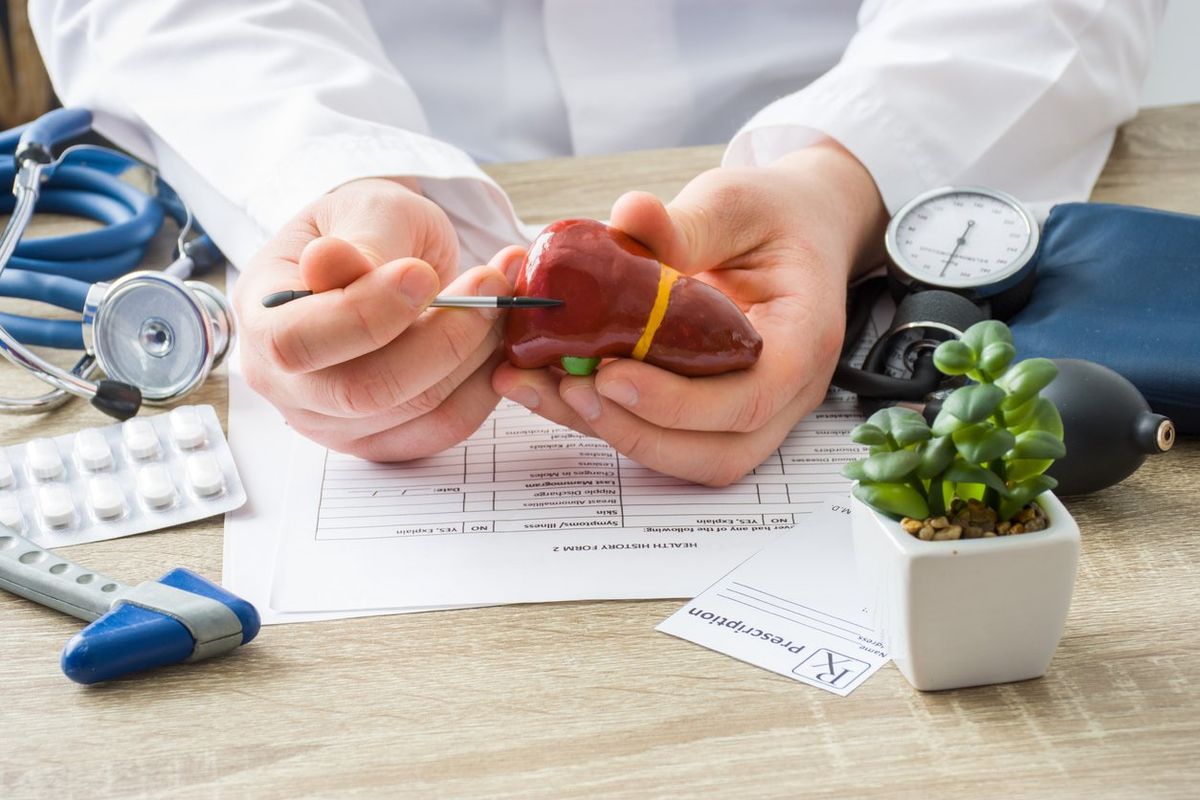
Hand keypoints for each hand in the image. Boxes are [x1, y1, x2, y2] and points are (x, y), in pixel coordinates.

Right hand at [234, 177, 522, 459]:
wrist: (385, 257)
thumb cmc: (365, 230)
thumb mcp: (362, 211)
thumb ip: (358, 241)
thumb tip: (329, 263)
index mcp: (261, 317)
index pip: (297, 343)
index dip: (366, 315)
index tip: (423, 273)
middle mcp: (285, 384)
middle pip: (364, 392)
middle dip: (442, 339)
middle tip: (490, 284)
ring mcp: (333, 422)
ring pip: (416, 410)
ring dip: (476, 353)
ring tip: (500, 297)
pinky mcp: (383, 441)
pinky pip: (445, 428)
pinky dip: (484, 383)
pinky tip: (496, 338)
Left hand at [492, 141, 886, 484]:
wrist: (798, 229)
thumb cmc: (775, 217)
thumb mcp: (736, 204)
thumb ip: (688, 223)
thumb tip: (629, 217)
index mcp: (803, 338)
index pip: (750, 399)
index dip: (678, 403)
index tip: (612, 375)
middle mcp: (785, 391)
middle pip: (717, 452)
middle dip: (635, 431)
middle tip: (569, 387)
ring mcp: (750, 409)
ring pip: (686, 456)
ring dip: (609, 431)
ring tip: (543, 387)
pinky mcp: (710, 411)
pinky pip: (662, 434)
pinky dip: (606, 417)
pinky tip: (551, 384)